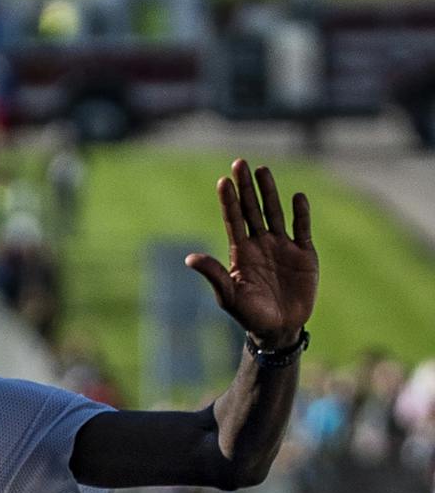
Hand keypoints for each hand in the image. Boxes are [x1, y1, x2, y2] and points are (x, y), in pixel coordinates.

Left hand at [185, 160, 316, 346]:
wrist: (279, 329)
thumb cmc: (250, 315)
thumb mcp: (229, 296)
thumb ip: (214, 274)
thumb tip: (190, 258)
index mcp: (242, 253)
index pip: (234, 221)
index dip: (230, 201)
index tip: (223, 181)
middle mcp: (261, 244)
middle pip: (252, 210)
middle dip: (246, 187)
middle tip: (239, 163)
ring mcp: (282, 246)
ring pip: (275, 213)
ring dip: (269, 192)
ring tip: (262, 170)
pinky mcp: (303, 253)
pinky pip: (302, 228)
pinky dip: (301, 213)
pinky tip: (297, 197)